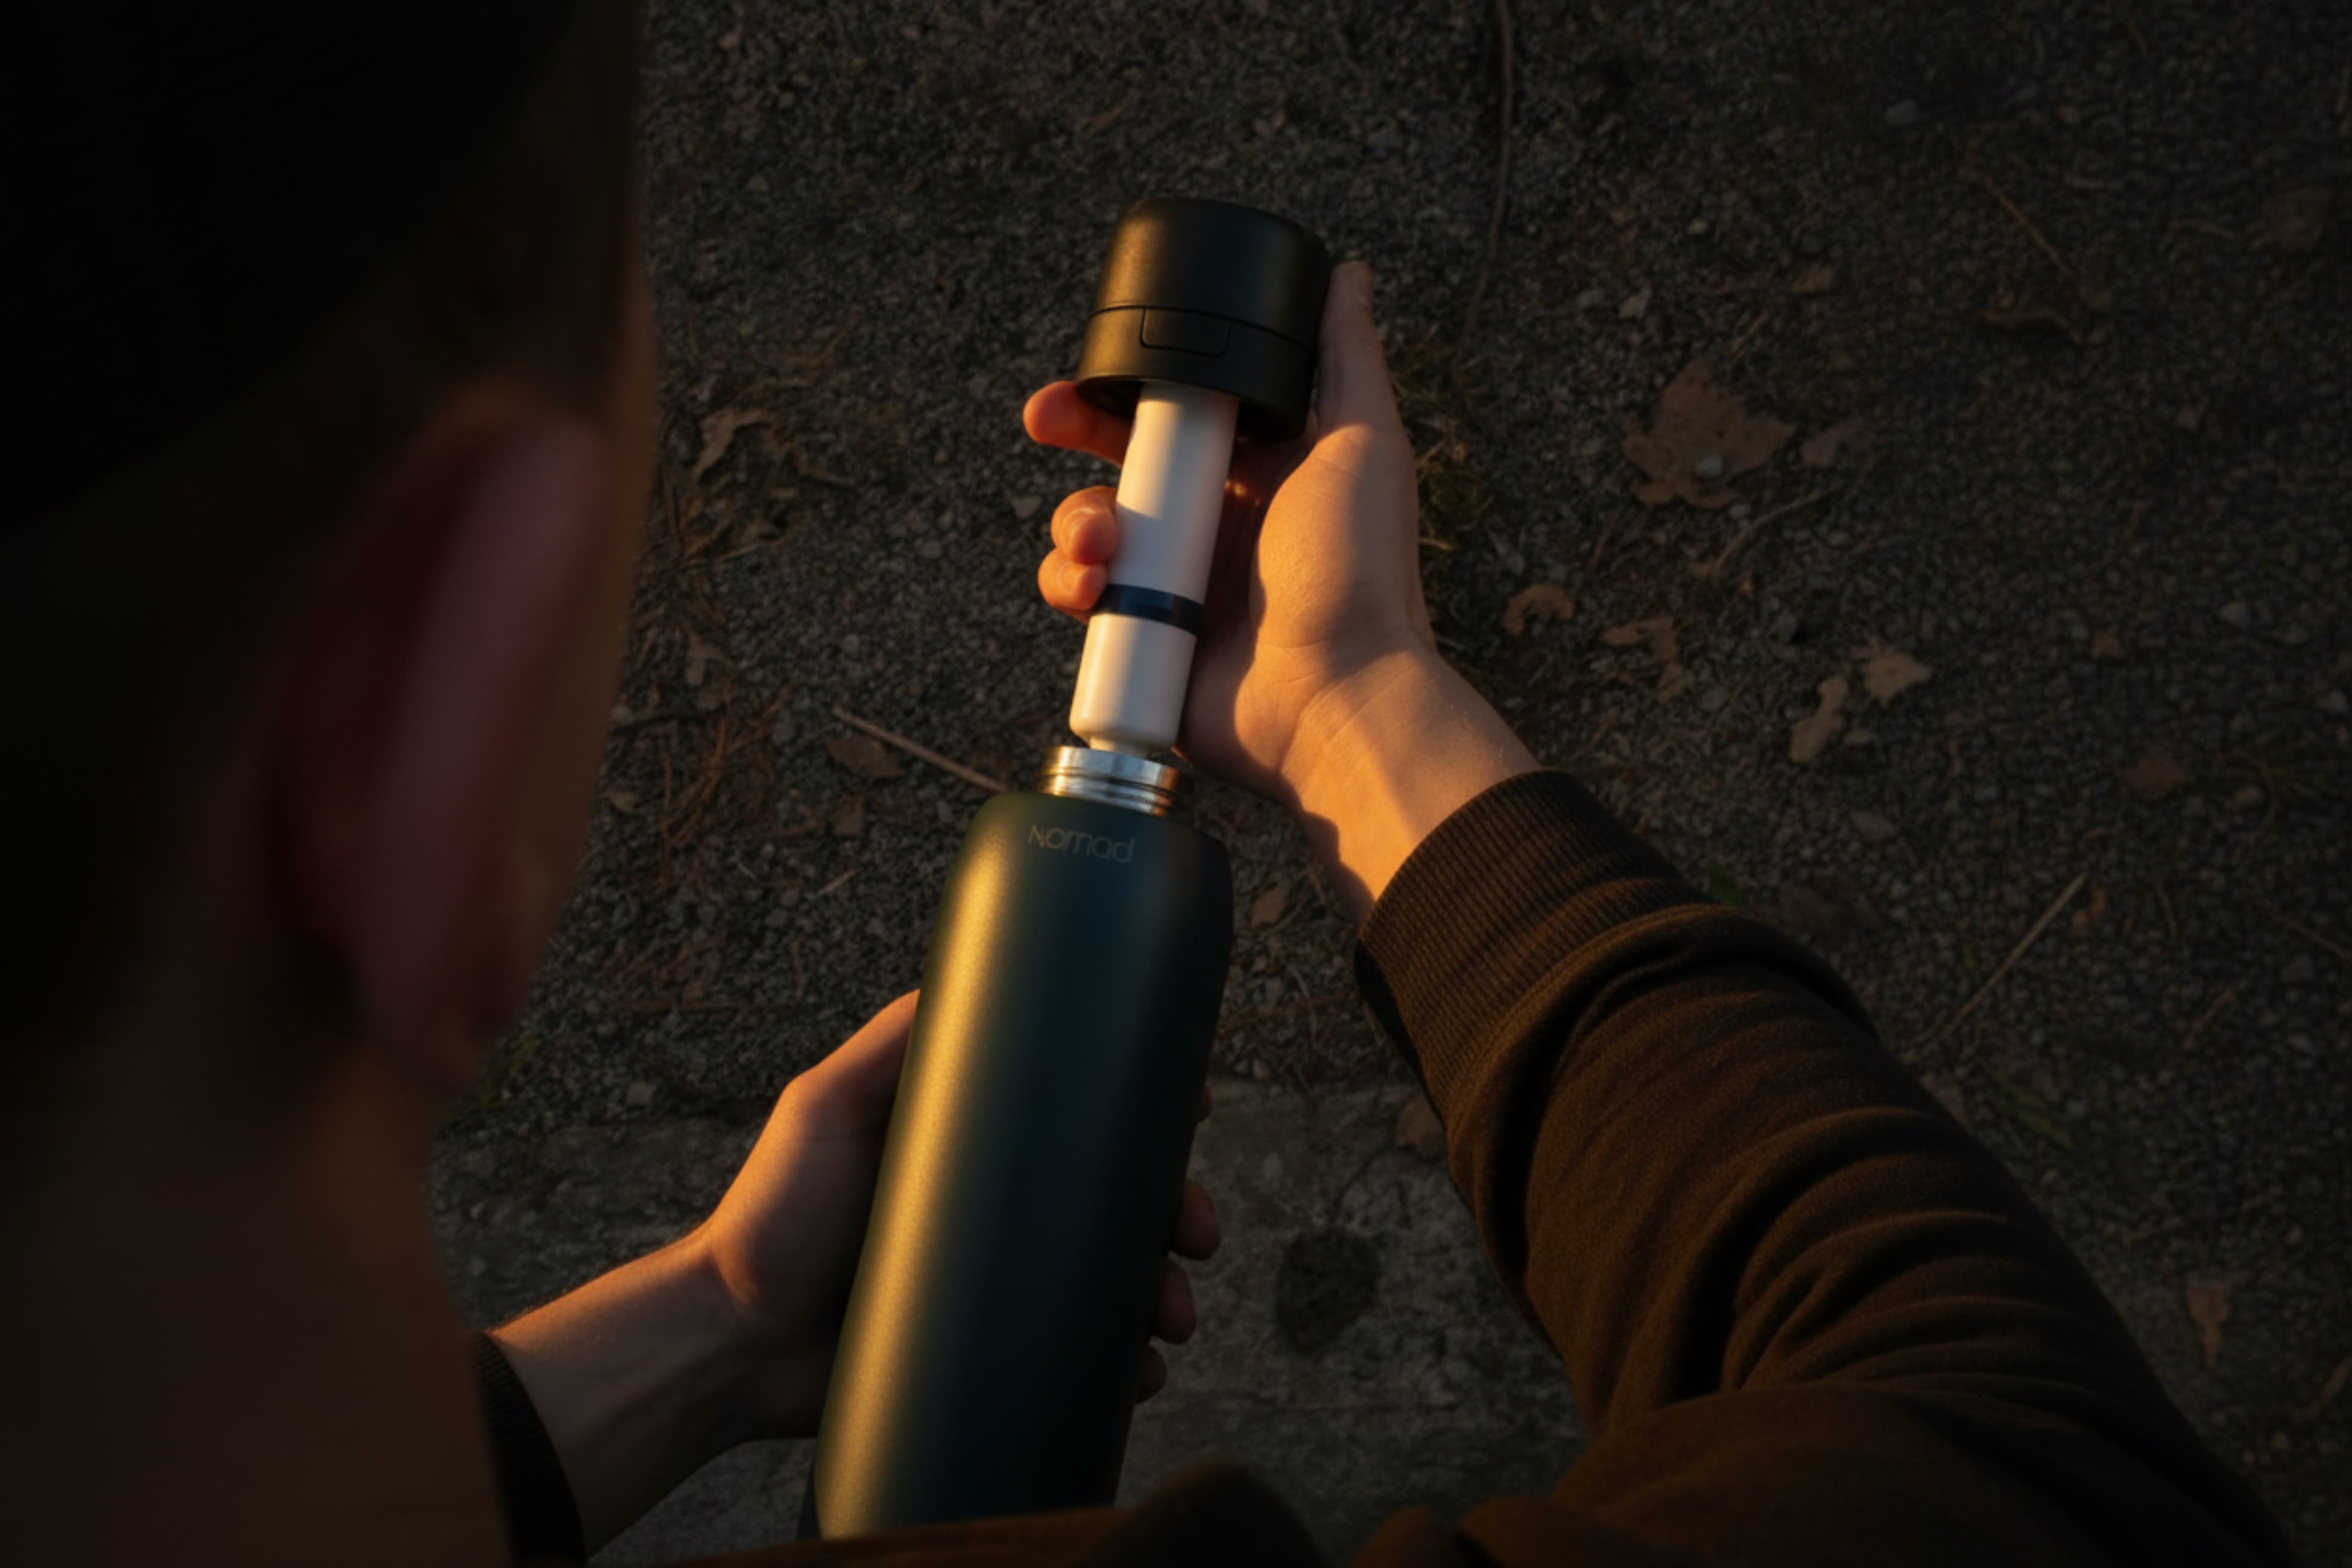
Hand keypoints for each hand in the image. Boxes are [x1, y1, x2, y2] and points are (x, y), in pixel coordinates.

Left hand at [699, 991, 1223, 1433]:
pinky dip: (1118, 1363)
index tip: (1191, 1108)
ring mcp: (994, 1280)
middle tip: (1197, 1233)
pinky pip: (1072, 1354)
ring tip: (1170, 1319)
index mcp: (971, 1143)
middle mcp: (994, 1207)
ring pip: (1106, 1278)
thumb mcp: (825, 1106)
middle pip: (1110, 1198)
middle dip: (1172, 1212)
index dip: (1141, 1113)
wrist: (730, 1345)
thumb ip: (888, 1046)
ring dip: (1157, 1293)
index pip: (1074, 1114)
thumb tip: (958, 977)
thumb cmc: (771, 1218)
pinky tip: (1138, 1373)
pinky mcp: (987, 1350)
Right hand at [1025, 260, 1433, 806]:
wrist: (1336, 695)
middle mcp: (1212, 521)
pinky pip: (1080, 599)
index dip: (1127, 383)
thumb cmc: (1361, 571)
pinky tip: (1093, 589)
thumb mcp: (1361, 444)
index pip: (1175, 409)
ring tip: (1106, 543)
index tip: (1093, 368)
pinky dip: (1069, 585)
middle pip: (1118, 458)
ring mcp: (1175, 582)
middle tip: (1045, 418)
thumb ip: (1344, 358)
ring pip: (1089, 526)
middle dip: (1072, 429)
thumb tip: (1347, 272)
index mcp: (1257, 469)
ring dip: (1077, 521)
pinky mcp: (1144, 639)